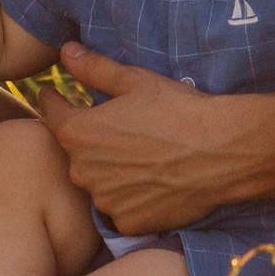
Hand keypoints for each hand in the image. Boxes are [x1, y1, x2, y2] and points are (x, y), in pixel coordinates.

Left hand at [35, 43, 274, 234]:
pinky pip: (119, 208)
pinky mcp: (129, 223)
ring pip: (98, 182)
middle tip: (118, 127)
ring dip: (109, 170)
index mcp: (78, 132)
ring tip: (140, 155)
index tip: (54, 95)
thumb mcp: (134, 81)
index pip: (51, 114)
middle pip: (76, 152)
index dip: (54, 101)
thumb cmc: (178, 110)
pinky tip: (152, 181)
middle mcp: (83, 171)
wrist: (223, 152)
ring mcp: (105, 201)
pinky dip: (129, 196)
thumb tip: (65, 52)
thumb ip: (93, 68)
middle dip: (89, 139)